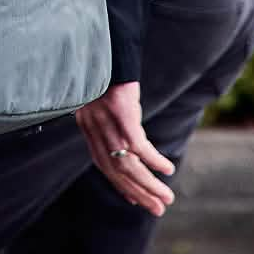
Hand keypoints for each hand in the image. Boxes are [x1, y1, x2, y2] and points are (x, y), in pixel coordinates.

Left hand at [75, 81, 175, 215]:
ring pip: (128, 163)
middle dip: (137, 192)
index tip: (132, 198)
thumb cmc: (104, 69)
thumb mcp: (99, 96)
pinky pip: (138, 145)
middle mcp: (93, 126)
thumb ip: (106, 117)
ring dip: (148, 184)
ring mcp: (105, 120)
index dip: (117, 182)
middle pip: (115, 169)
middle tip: (158, 208)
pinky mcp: (121, 113)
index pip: (100, 162)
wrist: (101, 45)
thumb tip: (123, 137)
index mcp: (87, 124)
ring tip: (167, 197)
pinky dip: (153, 161)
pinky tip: (167, 169)